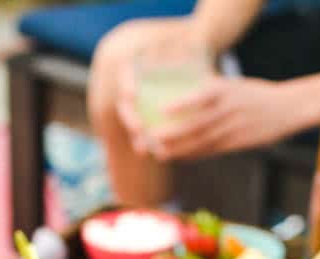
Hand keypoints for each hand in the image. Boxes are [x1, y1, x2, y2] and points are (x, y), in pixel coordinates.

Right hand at [115, 17, 204, 155]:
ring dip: (138, 138)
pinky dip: (151, 143)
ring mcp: (140, 108)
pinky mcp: (150, 122)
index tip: (133, 94)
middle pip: (126, 106)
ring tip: (143, 150)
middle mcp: (133, 89)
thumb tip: (179, 45)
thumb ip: (177, 49)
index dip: (127, 84)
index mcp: (135, 67)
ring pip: (134, 124)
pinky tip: (158, 153)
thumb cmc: (189, 52)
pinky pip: (146, 134)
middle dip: (130, 119)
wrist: (193, 65)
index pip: (125, 74)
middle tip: (139, 129)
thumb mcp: (184, 47)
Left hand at [149, 76, 296, 159]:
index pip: (201, 97)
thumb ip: (211, 90)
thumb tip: (184, 92)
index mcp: (226, 90)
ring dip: (180, 149)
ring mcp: (233, 128)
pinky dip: (195, 154)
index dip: (181, 104)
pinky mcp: (237, 143)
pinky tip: (181, 157)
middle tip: (153, 139)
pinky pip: (212, 150)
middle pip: (198, 124)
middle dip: (174, 134)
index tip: (162, 110)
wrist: (286, 108)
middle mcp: (228, 110)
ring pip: (202, 141)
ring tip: (161, 153)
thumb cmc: (255, 94)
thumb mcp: (233, 85)